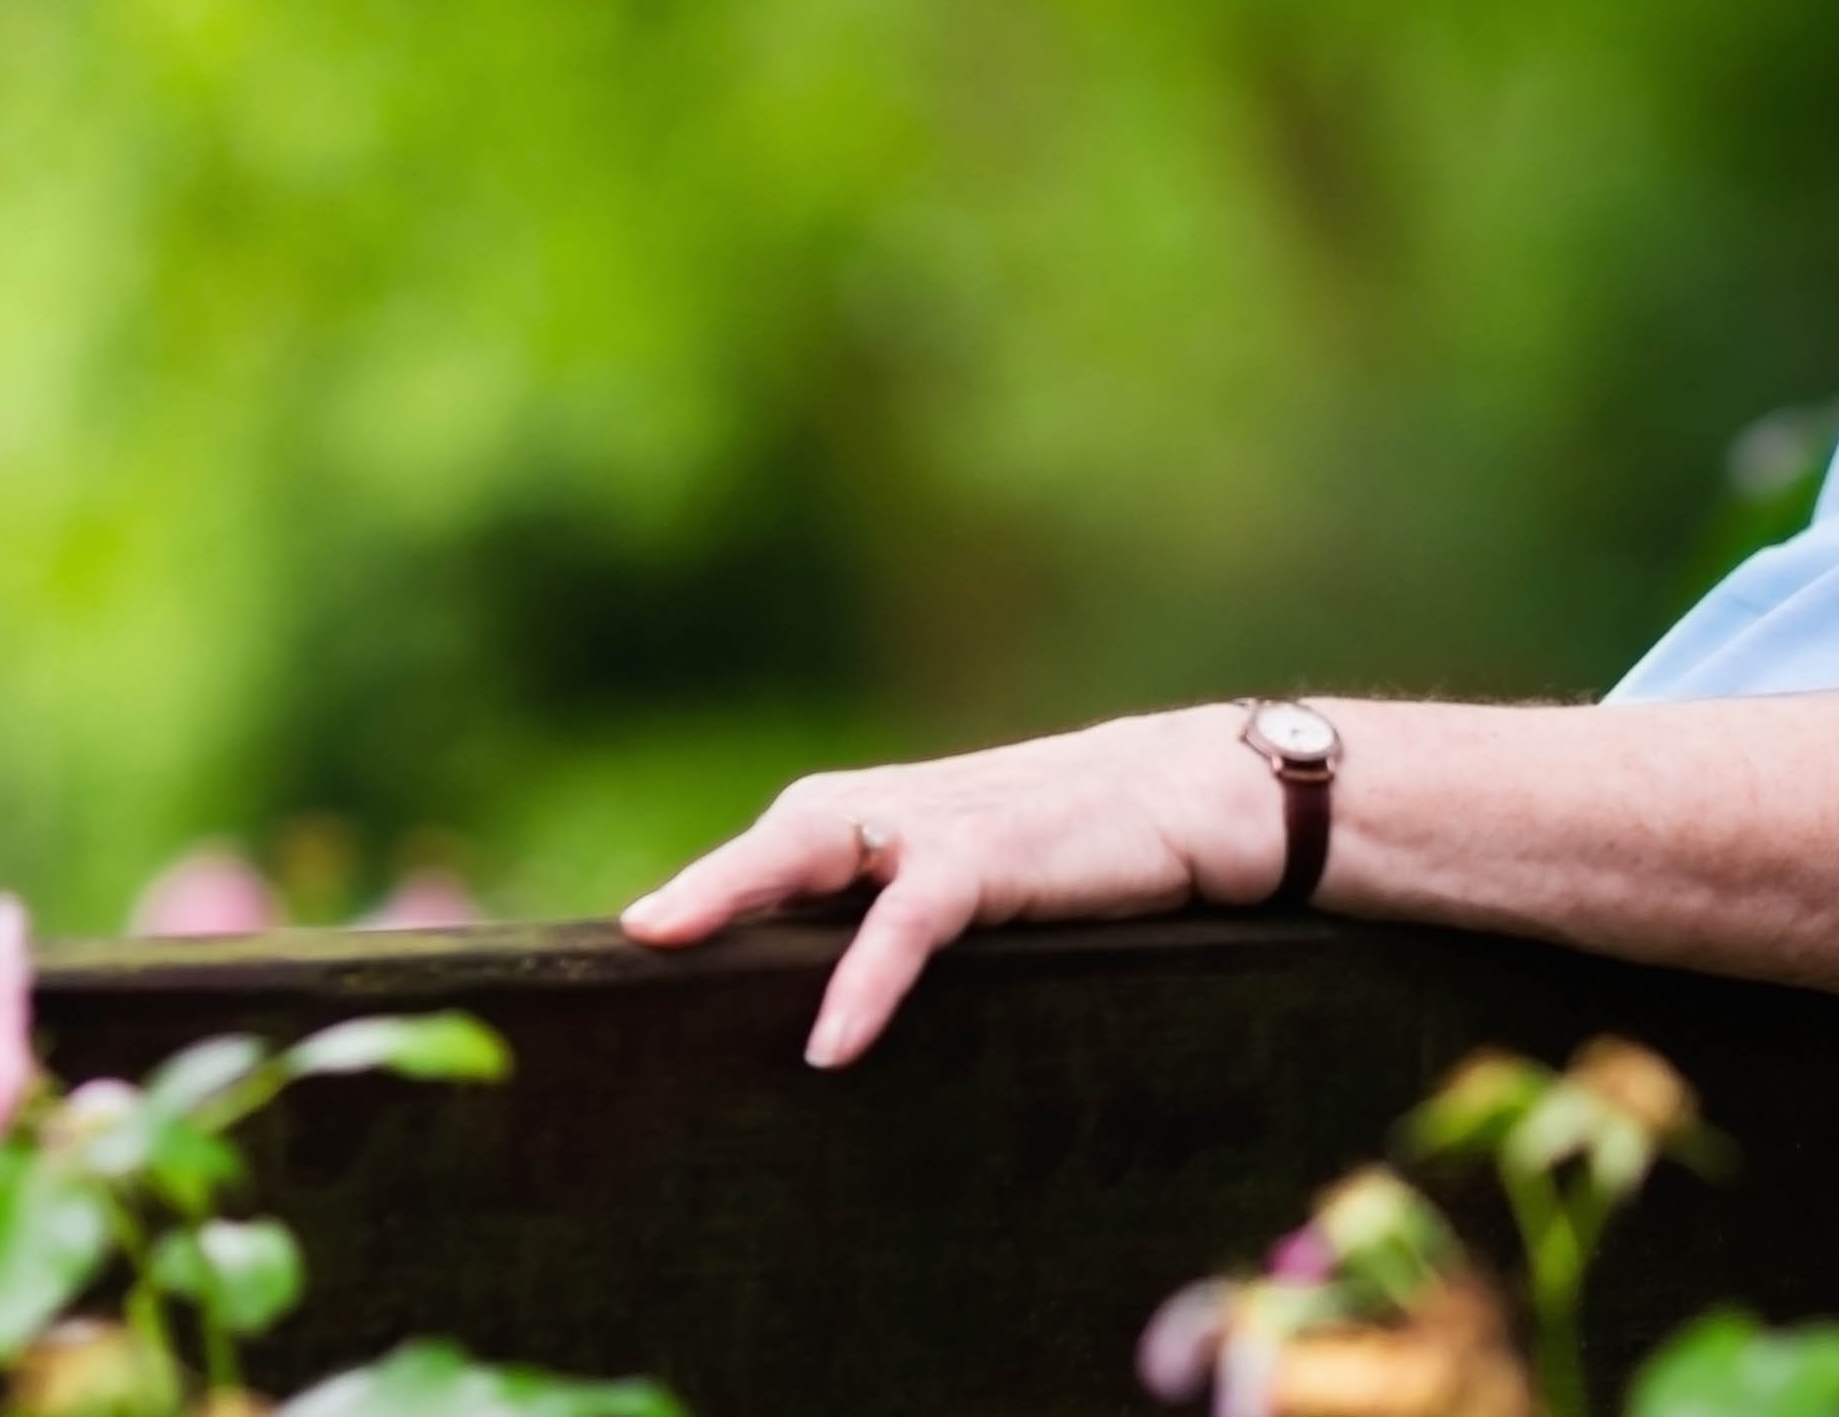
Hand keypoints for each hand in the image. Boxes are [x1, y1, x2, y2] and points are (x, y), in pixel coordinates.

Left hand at [617, 710, 1275, 1067]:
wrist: (1211, 795)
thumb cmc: (1106, 852)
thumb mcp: (999, 879)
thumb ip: (925, 912)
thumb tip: (852, 1001)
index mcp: (902, 819)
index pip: (791, 849)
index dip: (716, 891)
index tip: (638, 947)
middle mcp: (906, 810)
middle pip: (784, 833)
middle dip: (703, 880)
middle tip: (627, 935)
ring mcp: (946, 823)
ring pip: (816, 843)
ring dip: (736, 887)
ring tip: (663, 940)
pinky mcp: (997, 853)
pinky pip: (912, 916)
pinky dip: (868, 976)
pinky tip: (833, 1043)